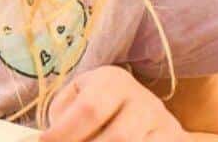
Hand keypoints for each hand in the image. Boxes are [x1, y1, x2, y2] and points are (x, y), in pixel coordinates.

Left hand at [42, 66, 187, 141]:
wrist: (141, 113)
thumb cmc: (97, 106)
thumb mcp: (75, 100)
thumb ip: (62, 116)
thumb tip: (42, 140)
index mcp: (113, 81)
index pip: (90, 108)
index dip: (65, 133)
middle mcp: (143, 100)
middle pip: (118, 137)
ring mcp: (164, 124)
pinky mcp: (175, 140)